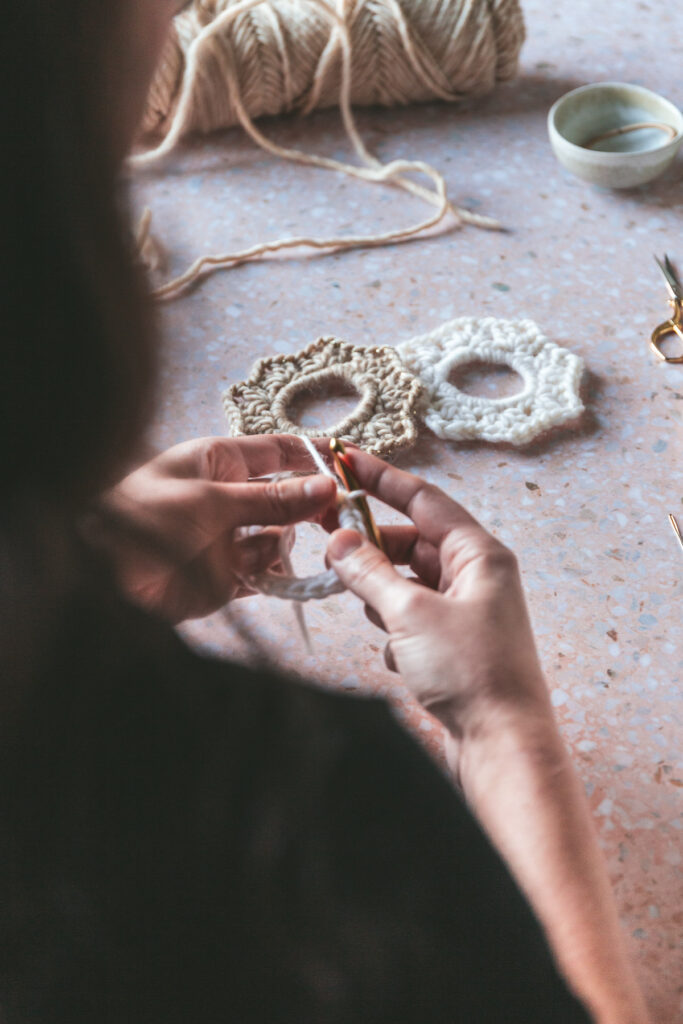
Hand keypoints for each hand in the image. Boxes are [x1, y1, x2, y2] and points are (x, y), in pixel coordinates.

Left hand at [88, 435, 335, 622]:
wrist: (98, 574)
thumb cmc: (141, 516)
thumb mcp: (210, 500)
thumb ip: (271, 499)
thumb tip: (326, 487)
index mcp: (220, 462)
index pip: (280, 451)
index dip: (315, 456)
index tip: (351, 463)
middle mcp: (230, 498)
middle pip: (290, 499)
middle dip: (311, 509)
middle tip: (339, 517)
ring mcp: (229, 538)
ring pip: (281, 539)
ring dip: (279, 546)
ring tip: (257, 553)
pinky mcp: (227, 577)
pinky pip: (266, 574)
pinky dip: (269, 576)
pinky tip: (255, 575)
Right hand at [327, 451, 651, 1022]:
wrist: (501, 746)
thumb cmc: (471, 673)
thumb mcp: (409, 613)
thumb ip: (369, 571)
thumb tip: (337, 539)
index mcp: (479, 554)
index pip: (422, 499)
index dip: (380, 478)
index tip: (345, 458)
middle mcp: (476, 576)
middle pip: (410, 543)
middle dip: (372, 550)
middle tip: (329, 547)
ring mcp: (464, 611)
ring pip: (405, 583)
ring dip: (381, 597)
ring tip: (377, 620)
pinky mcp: (452, 644)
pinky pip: (408, 619)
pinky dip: (394, 632)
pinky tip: (399, 660)